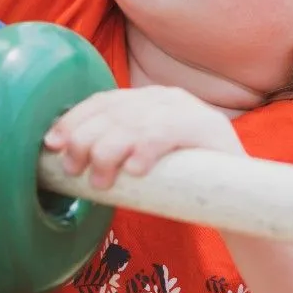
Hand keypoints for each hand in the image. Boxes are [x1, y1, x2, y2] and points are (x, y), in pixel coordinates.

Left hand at [43, 86, 244, 189]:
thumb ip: (115, 151)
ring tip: (101, 181)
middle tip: (72, 170)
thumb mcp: (143, 158)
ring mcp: (188, 110)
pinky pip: (169, 132)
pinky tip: (135, 170)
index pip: (103, 100)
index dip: (74, 119)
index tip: (51, 143)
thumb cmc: (182, 180)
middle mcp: (165, 97)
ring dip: (110, 151)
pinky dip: (147, 149)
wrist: (241, 195)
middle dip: (85, 139)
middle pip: (115, 110)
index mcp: (147, 100)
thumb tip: (66, 159)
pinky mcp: (208, 128)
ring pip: (136, 122)